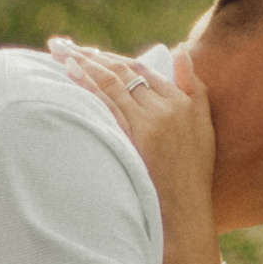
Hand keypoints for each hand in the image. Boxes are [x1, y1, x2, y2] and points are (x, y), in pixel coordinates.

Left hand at [45, 38, 226, 263]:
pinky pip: (107, 103)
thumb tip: (182, 51)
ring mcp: (150, 122)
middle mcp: (167, 108)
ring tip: (59, 52)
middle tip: (64, 46)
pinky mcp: (134, 137)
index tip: (92, 54)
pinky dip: (88, 85)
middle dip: (92, 55)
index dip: (115, 59)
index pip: (142, 69)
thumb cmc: (191, 179)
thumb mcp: (203, 129)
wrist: (183, 218)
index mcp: (182, 103)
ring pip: (112, 83)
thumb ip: (194, 89)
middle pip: (123, 72)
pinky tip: (70, 73)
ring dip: (84, 64)